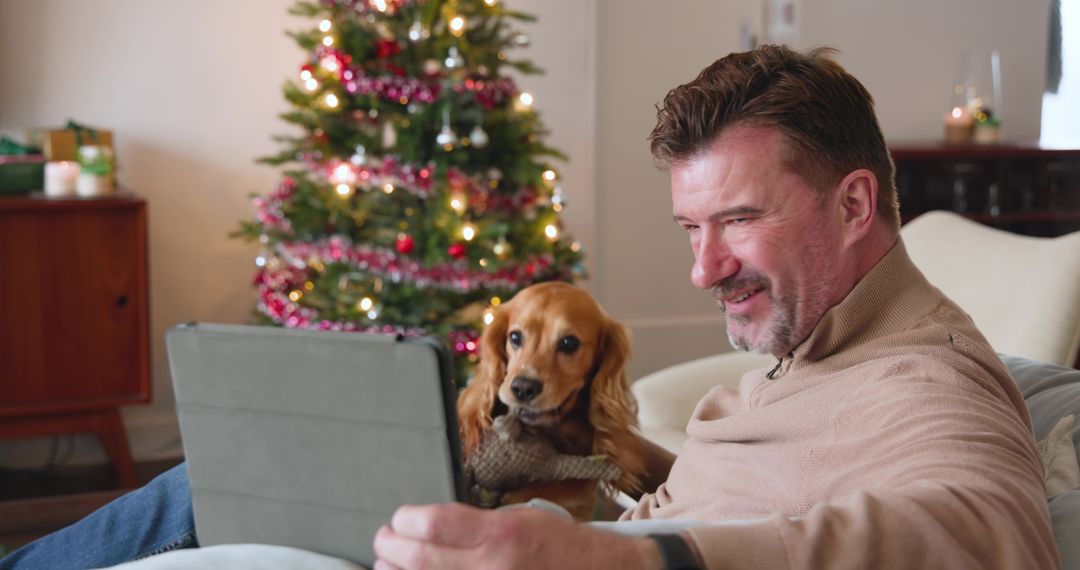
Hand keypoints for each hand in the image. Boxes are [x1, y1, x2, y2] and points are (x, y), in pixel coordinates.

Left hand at [373, 502, 662, 569]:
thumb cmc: (560, 549)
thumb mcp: (521, 519)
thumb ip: (475, 524)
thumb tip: (427, 527)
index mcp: (501, 535)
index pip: (433, 524)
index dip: (405, 520)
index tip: (400, 518)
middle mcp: (492, 568)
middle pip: (419, 559)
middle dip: (390, 547)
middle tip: (383, 540)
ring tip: (389, 563)